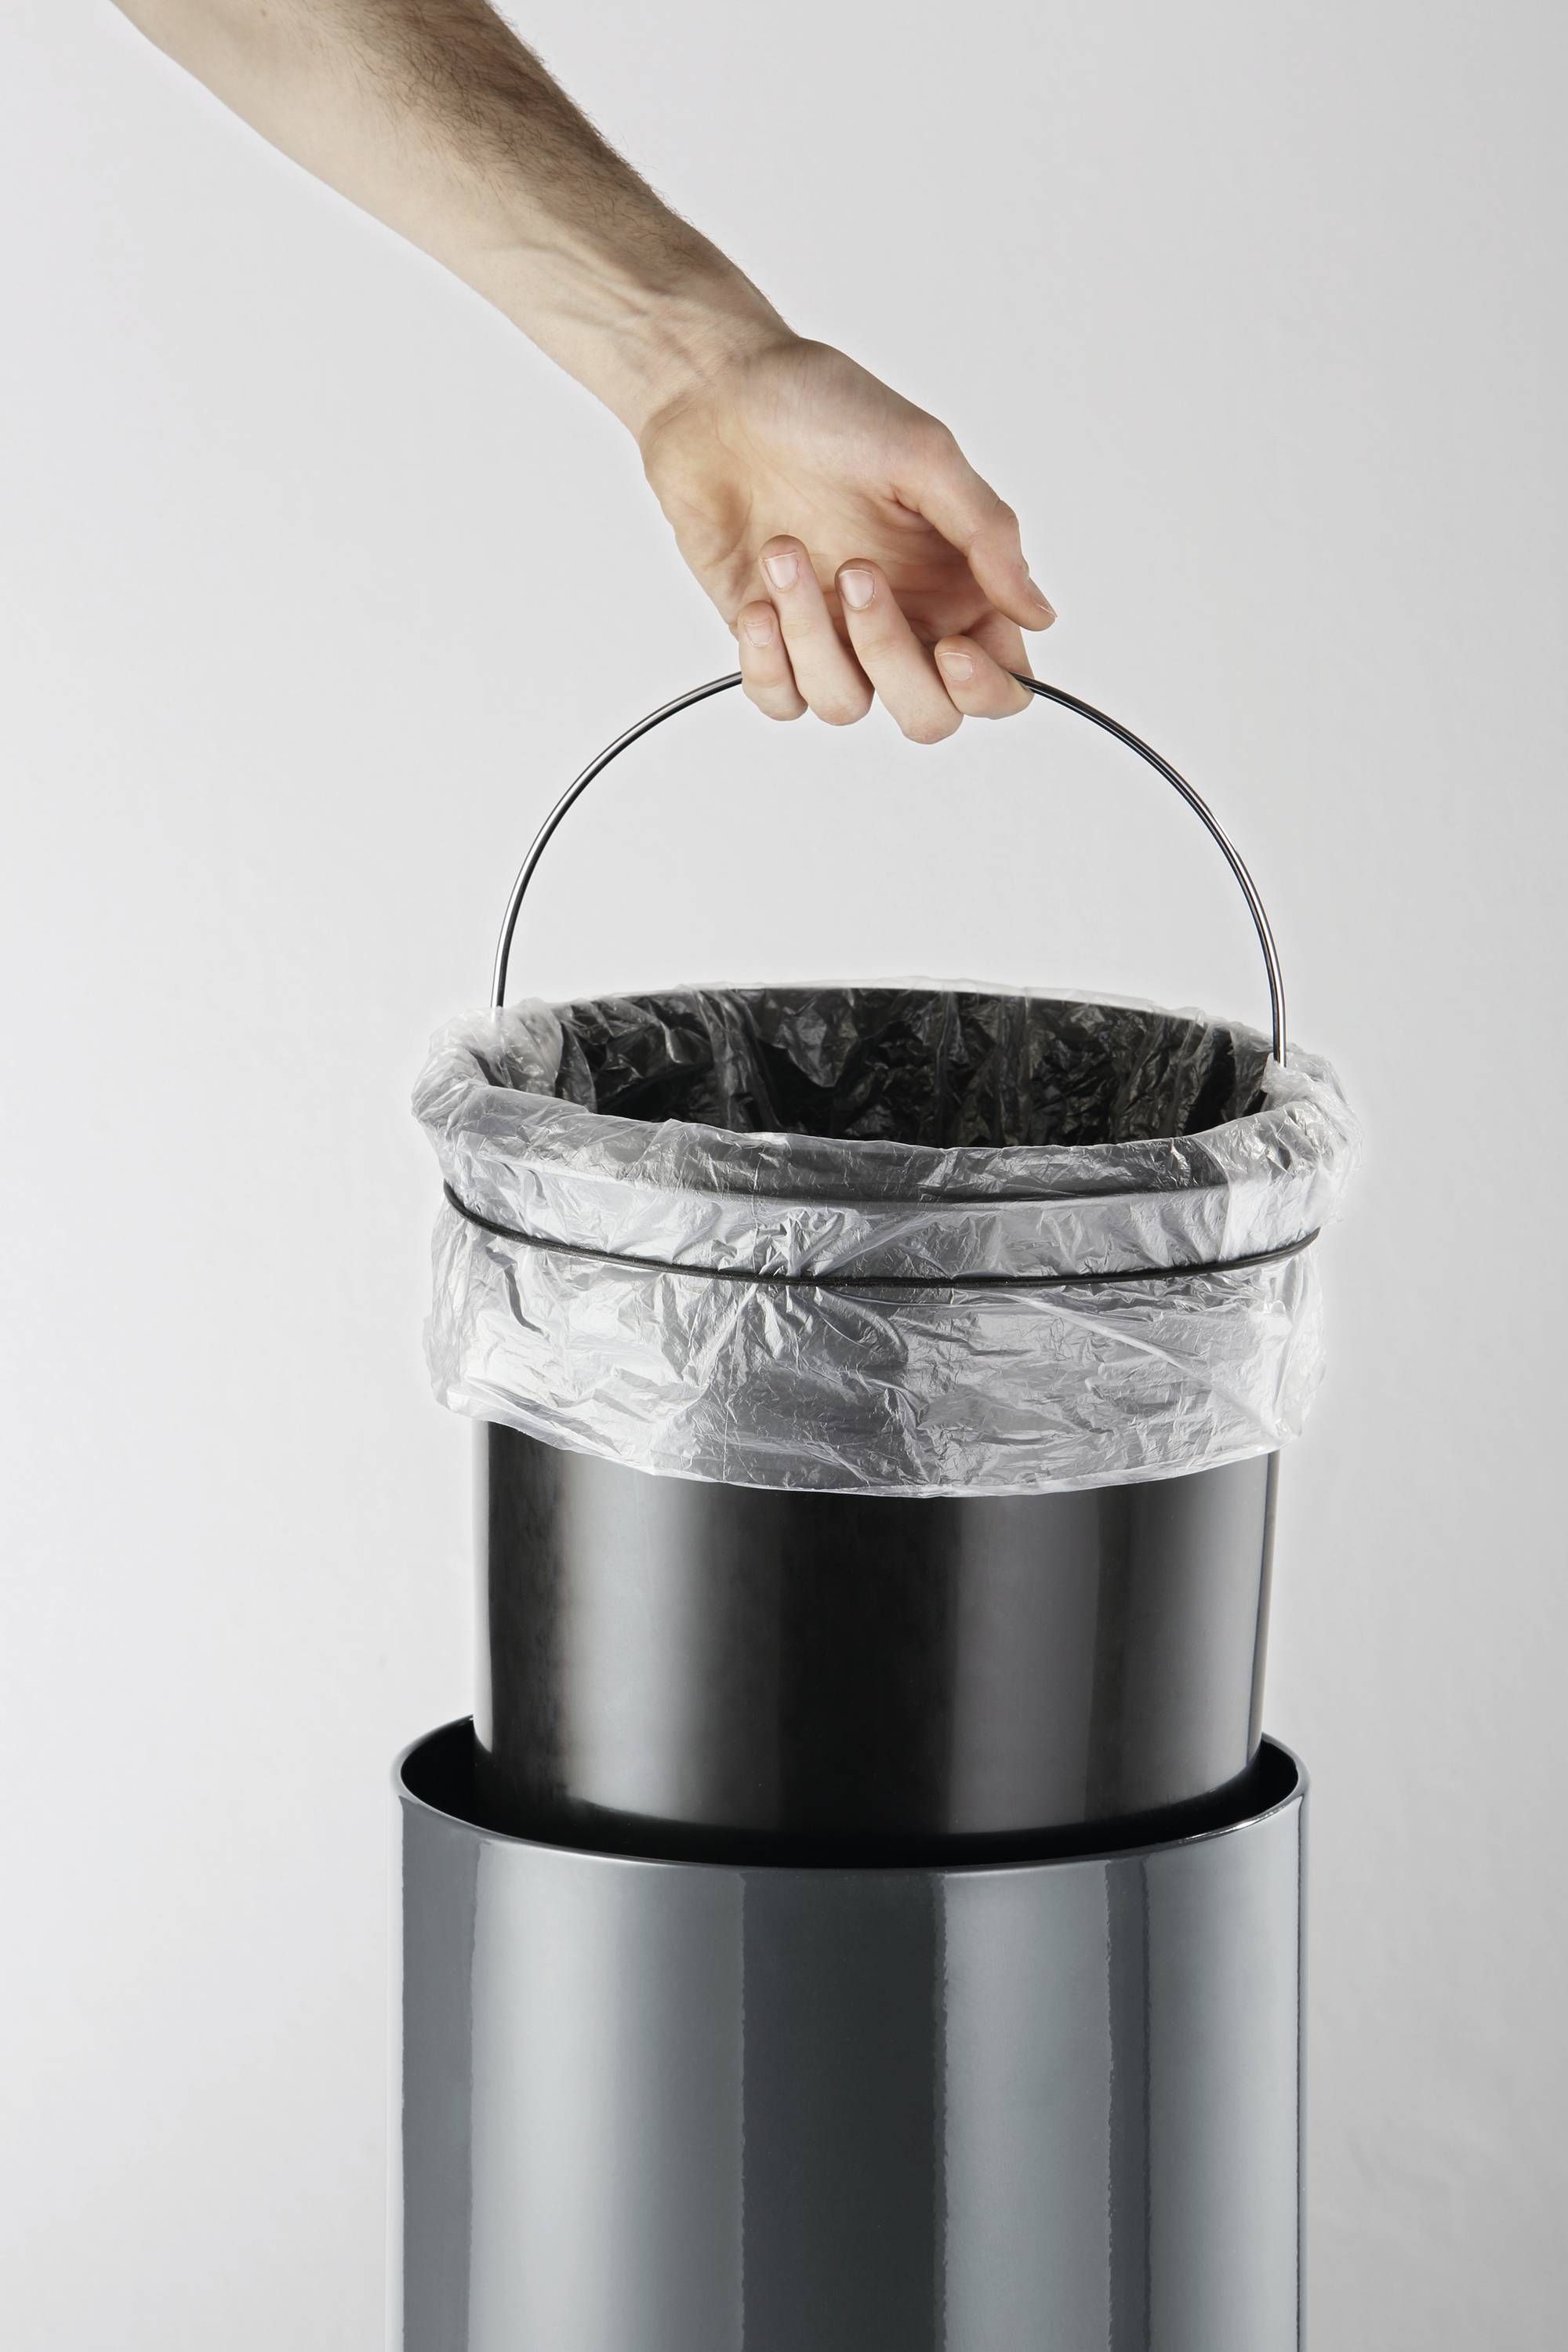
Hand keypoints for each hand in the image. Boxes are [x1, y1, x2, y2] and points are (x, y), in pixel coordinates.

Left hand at [639, 336, 1054, 738]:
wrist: (717, 395)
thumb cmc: (822, 407)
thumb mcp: (924, 455)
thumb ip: (987, 535)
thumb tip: (1038, 613)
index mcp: (955, 583)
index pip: (1000, 680)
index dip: (986, 686)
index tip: (955, 647)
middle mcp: (901, 621)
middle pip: (929, 716)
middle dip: (894, 664)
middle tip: (860, 573)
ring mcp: (833, 637)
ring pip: (847, 707)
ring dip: (814, 635)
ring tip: (785, 549)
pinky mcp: (769, 642)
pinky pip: (781, 702)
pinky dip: (768, 662)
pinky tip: (756, 600)